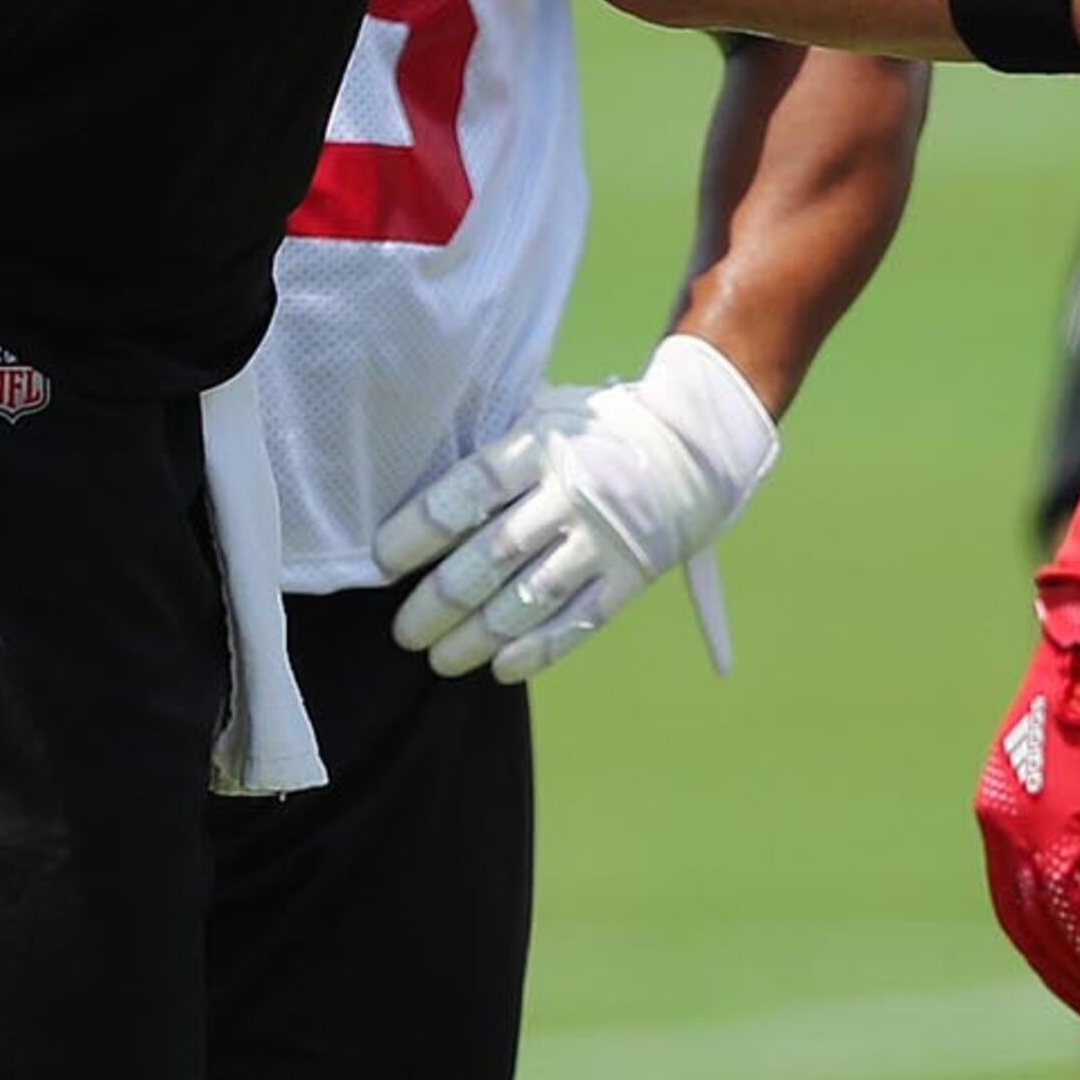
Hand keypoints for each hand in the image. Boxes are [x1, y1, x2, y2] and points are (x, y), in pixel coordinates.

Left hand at [373, 334, 779, 681]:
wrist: (698, 442)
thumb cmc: (600, 426)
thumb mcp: (551, 411)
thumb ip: (498, 442)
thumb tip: (423, 464)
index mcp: (543, 444)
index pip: (468, 491)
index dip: (418, 530)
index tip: (381, 561)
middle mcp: (572, 491)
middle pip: (491, 556)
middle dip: (438, 602)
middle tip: (403, 632)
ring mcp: (605, 536)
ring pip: (530, 599)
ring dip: (478, 637)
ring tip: (440, 659)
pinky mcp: (633, 573)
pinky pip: (579, 621)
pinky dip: (537, 650)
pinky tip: (500, 668)